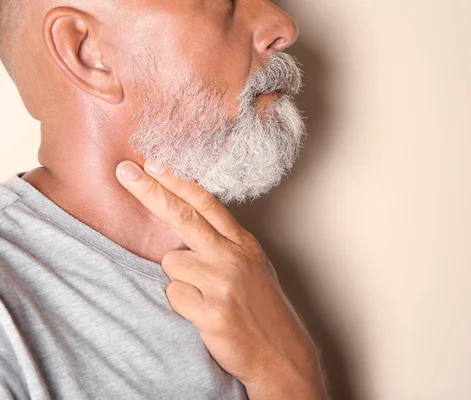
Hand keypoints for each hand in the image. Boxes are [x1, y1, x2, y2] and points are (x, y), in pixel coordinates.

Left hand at [116, 160, 328, 399]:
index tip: (154, 165)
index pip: (206, 203)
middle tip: (125, 171)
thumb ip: (224, 243)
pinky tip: (204, 314)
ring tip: (204, 296)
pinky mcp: (210, 311)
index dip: (178, 182)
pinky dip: (183, 304)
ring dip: (180, 279)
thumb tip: (186, 223)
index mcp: (243, 244)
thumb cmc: (262, 307)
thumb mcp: (252, 265)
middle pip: (183, 217)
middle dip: (151, 191)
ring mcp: (222, 283)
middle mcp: (232, 257)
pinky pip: (174, 295)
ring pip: (172, 264)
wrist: (280, 352)